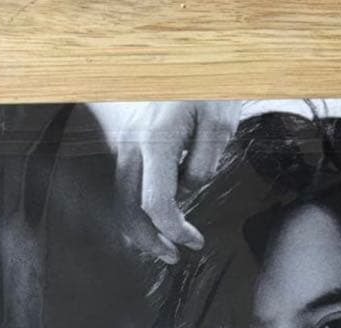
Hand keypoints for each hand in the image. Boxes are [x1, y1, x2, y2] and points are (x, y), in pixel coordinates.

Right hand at [113, 100, 241, 261]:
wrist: (193, 58)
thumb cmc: (209, 88)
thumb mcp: (219, 126)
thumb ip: (202, 165)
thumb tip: (186, 192)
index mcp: (156, 141)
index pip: (156, 203)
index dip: (173, 230)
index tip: (194, 241)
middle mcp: (134, 144)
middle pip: (128, 207)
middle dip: (148, 238)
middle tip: (173, 256)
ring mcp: (128, 143)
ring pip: (122, 198)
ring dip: (140, 227)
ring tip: (164, 245)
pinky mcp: (132, 143)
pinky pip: (127, 184)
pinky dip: (137, 208)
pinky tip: (156, 219)